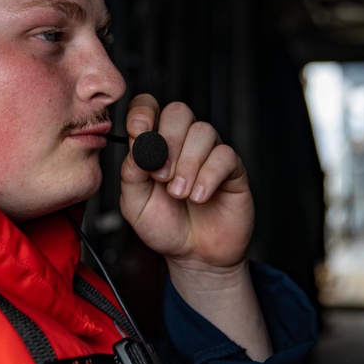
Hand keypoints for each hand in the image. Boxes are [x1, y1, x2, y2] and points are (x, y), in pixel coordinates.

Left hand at [118, 93, 253, 274]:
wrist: (193, 256)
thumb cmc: (164, 226)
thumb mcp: (135, 204)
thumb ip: (131, 173)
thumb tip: (135, 146)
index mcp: (154, 144)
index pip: (148, 108)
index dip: (143, 113)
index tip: (138, 134)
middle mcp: (182, 143)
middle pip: (178, 112)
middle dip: (167, 141)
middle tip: (160, 175)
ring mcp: (208, 153)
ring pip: (203, 131)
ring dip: (187, 163)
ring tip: (179, 194)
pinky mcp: (232, 169)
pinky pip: (224, 155)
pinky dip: (208, 176)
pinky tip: (198, 197)